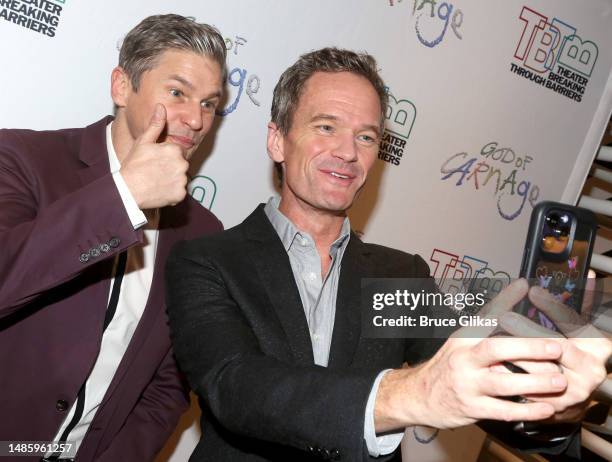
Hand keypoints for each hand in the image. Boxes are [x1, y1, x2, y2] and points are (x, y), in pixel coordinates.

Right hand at [120, 104, 188, 208]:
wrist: (128, 190)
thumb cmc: (134, 165)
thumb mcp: (144, 141)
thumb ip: (155, 124)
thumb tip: (161, 107)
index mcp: (175, 150)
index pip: (176, 152)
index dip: (165, 156)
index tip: (154, 161)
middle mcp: (183, 164)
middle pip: (180, 165)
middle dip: (170, 168)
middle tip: (154, 172)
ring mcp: (182, 180)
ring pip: (180, 178)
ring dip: (172, 180)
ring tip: (156, 181)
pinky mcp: (181, 194)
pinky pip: (180, 192)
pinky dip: (172, 192)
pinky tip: (160, 190)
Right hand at [375, 280, 568, 431]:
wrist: (420, 395)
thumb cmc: (449, 364)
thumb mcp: (462, 339)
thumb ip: (491, 319)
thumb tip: (520, 287)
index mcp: (463, 338)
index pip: (483, 316)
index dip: (503, 301)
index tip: (525, 286)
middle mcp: (463, 359)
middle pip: (495, 349)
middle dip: (528, 348)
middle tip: (557, 347)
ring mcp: (467, 385)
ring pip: (503, 383)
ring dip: (534, 383)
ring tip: (560, 381)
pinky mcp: (472, 408)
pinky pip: (503, 411)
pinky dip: (527, 411)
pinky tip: (546, 408)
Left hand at [498, 283, 611, 420]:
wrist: (571, 396)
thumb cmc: (574, 353)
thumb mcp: (579, 328)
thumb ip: (580, 303)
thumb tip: (586, 271)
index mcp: (599, 347)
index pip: (576, 323)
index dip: (554, 307)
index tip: (532, 291)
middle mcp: (590, 371)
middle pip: (557, 348)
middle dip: (528, 331)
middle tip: (505, 317)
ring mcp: (572, 392)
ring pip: (540, 371)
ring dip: (515, 355)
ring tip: (492, 340)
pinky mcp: (553, 408)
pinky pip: (527, 392)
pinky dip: (508, 378)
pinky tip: (493, 365)